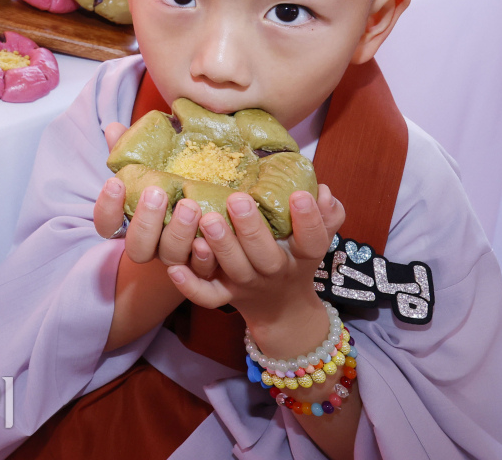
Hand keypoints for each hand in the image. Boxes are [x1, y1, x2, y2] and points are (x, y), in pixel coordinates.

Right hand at [95, 122, 216, 276]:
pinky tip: (208, 241)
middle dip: (146, 221)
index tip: (115, 182)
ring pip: (170, 257)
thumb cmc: (178, 182)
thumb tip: (115, 128)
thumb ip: (133, 148)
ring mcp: (176, 257)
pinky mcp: (205, 266)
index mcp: (132, 221)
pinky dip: (203, 258)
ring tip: (190, 205)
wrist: (218, 209)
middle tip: (158, 193)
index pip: (106, 224)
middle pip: (137, 246)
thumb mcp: (156, 163)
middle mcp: (152, 244)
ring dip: (178, 233)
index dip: (107, 207)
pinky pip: (201, 272)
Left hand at [166, 186, 345, 355]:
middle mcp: (274, 273)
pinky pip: (206, 296)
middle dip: (252, 230)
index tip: (298, 195)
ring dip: (221, 247)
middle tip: (237, 200)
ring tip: (207, 219)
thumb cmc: (294, 259)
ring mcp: (247, 286)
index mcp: (301, 257)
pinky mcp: (222, 295)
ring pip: (235, 270)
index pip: (312, 242)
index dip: (309, 221)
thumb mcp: (314, 240)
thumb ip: (325, 216)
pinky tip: (176, 268)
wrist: (281, 310)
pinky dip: (190, 286)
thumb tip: (324, 191)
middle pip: (266, 258)